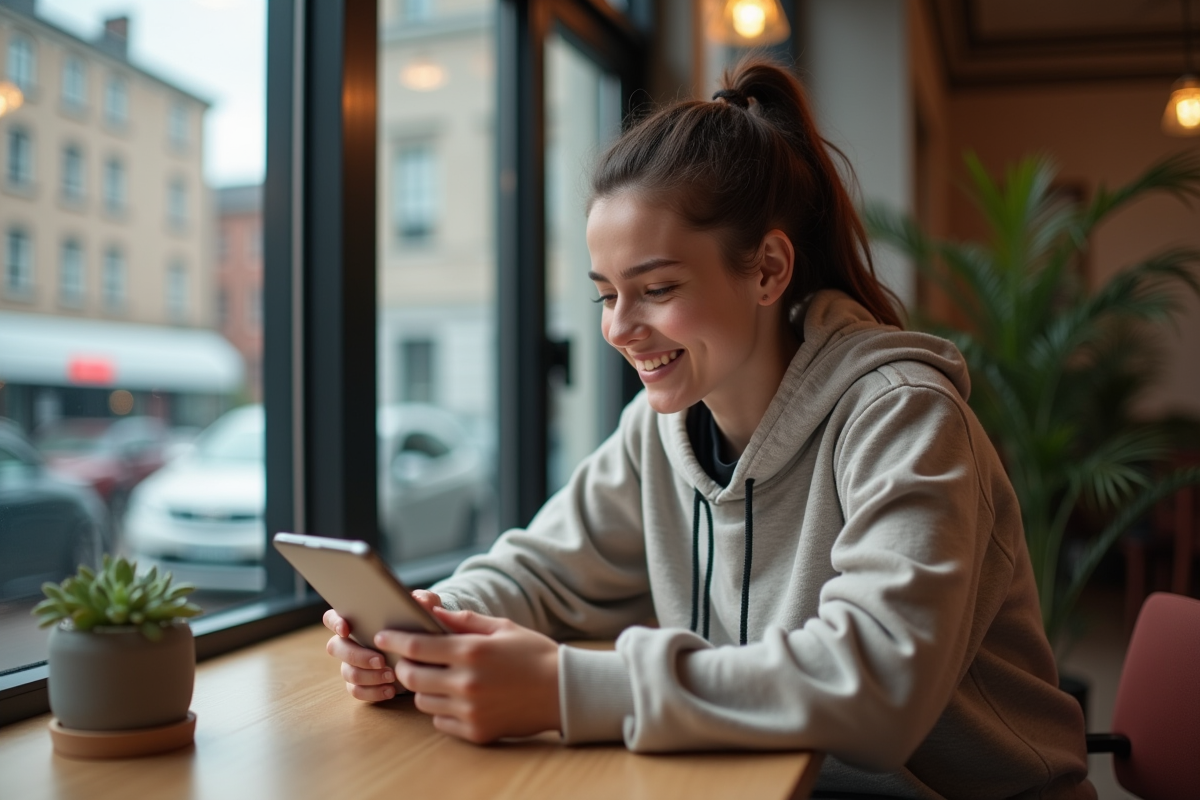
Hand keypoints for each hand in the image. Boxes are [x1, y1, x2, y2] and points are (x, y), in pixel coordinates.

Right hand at [323, 590, 443, 702]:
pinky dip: (373, 692)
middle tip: (381, 660)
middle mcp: (349, 642)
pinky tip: (390, 690)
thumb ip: (424, 600)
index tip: (346, 629)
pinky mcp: (361, 683)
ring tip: (391, 676)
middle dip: (357, 655)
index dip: (335, 622)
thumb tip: (419, 600)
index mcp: (358, 619)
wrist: (426, 652)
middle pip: (336, 648)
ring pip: (348, 672)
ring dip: (368, 676)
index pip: (332, 617)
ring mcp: (352, 664)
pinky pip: (357, 691)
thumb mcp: (425, 609)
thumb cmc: (418, 624)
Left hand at [376, 607, 560, 743]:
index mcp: (472, 651)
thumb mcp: (501, 627)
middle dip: (403, 666)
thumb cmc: (534, 654)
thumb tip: (432, 612)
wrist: (565, 691)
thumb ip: (463, 620)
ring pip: (423, 701)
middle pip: (411, 677)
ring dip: (424, 688)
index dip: (395, 640)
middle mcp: (466, 683)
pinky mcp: (476, 732)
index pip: (417, 646)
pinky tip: (457, 698)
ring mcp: (470, 711)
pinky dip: (442, 709)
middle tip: (407, 660)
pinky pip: (441, 722)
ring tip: (439, 678)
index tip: (383, 635)